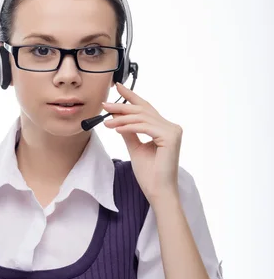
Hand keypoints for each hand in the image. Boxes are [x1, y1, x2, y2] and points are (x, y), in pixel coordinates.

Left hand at [102, 83, 182, 205]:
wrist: (157, 191)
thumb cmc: (149, 174)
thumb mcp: (135, 148)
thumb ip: (129, 132)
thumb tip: (117, 118)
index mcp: (164, 128)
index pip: (146, 108)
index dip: (131, 96)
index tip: (118, 87)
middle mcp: (171, 127)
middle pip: (143, 110)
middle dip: (122, 105)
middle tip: (105, 104)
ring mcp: (173, 131)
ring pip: (142, 117)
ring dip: (121, 118)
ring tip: (105, 121)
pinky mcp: (170, 137)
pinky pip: (144, 126)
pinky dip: (128, 127)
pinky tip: (116, 128)